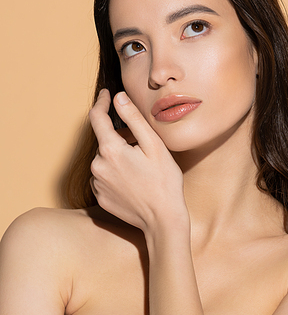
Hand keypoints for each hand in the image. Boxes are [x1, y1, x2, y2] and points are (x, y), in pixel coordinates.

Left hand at [89, 89, 187, 233]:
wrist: (162, 220)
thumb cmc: (164, 181)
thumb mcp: (154, 145)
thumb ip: (133, 119)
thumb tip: (118, 98)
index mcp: (110, 150)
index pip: (97, 118)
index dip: (102, 102)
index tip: (107, 94)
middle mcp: (97, 166)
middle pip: (105, 140)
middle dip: (121, 136)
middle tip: (145, 145)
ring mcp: (97, 183)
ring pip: (105, 158)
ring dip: (119, 155)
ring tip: (142, 166)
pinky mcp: (100, 197)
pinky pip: (104, 175)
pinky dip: (116, 171)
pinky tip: (134, 179)